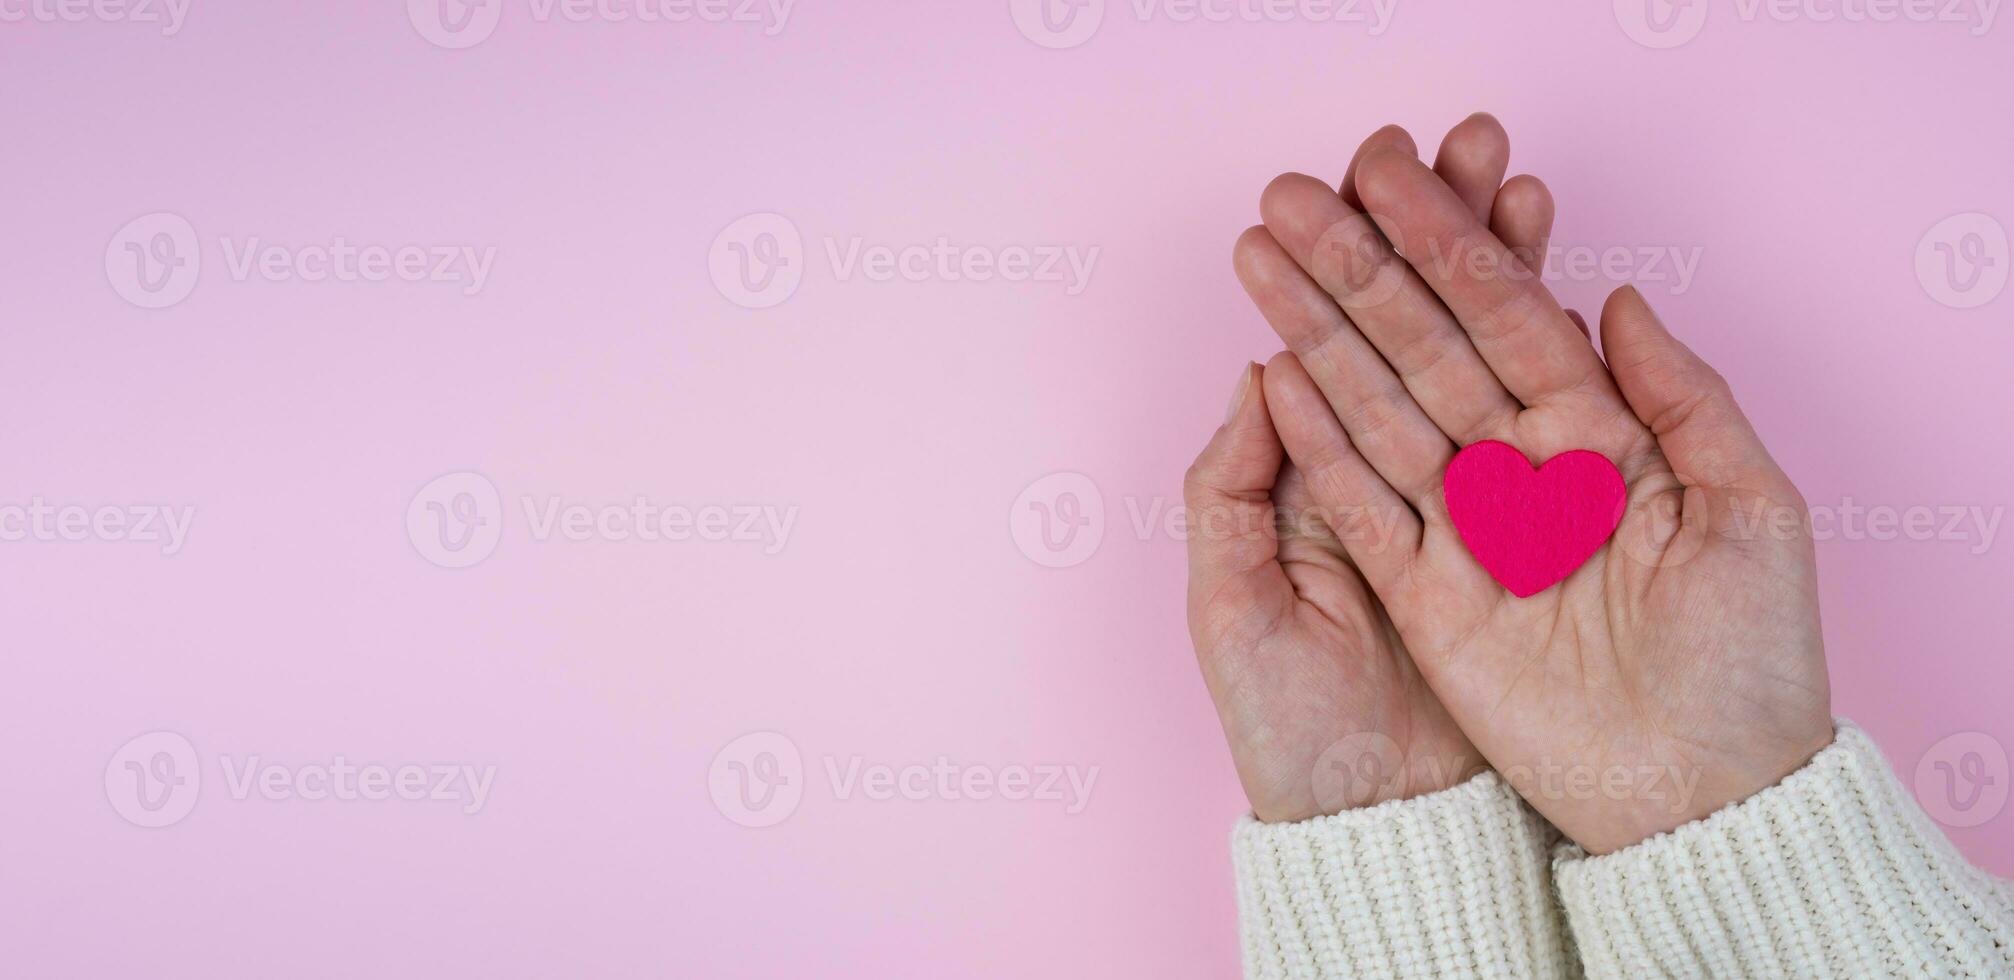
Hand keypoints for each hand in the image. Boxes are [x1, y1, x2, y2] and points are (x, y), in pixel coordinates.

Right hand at [1240, 121, 1831, 851]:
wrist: (1702, 796)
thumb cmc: (1751, 658)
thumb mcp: (1751, 512)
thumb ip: (1687, 397)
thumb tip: (1617, 296)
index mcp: (1605, 436)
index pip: (1515, 318)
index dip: (1455, 244)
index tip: (1394, 172)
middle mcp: (1527, 470)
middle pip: (1431, 349)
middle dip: (1365, 269)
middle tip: (1301, 191)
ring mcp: (1470, 530)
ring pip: (1381, 411)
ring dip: (1320, 333)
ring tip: (1264, 255)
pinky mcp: (1426, 595)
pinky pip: (1364, 505)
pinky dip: (1320, 443)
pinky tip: (1276, 373)